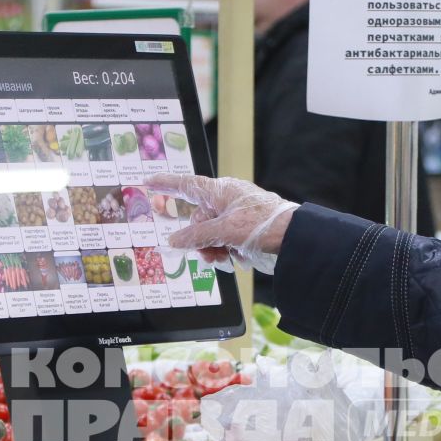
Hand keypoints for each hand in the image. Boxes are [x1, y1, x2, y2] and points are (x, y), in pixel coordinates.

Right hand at [145, 174, 297, 274]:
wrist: (293, 239)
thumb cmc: (262, 224)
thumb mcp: (224, 230)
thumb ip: (197, 236)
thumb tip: (174, 241)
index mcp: (220, 191)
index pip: (186, 185)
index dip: (166, 184)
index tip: (147, 182)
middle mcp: (225, 202)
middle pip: (197, 220)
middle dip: (199, 239)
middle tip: (208, 253)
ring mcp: (234, 217)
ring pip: (209, 234)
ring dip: (211, 249)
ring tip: (223, 258)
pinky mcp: (242, 232)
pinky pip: (222, 242)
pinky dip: (223, 252)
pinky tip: (232, 259)